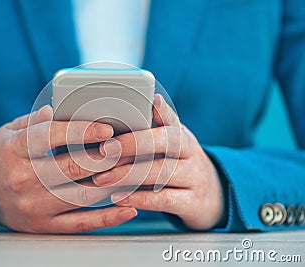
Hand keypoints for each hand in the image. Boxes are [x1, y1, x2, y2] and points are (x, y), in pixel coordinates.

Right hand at [0, 105, 136, 232]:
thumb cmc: (5, 157)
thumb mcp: (9, 133)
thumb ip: (32, 121)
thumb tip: (53, 110)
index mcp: (13, 150)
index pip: (49, 137)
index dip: (80, 131)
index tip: (106, 129)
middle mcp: (23, 179)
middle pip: (71, 167)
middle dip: (104, 157)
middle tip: (126, 147)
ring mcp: (35, 206)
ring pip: (82, 196)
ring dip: (113, 183)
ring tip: (133, 170)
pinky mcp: (45, 226)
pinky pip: (81, 223)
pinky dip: (108, 218)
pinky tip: (128, 208)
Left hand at [93, 94, 225, 229]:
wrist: (214, 196)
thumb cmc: (179, 165)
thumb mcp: (171, 146)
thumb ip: (150, 134)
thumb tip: (113, 120)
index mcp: (182, 135)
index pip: (172, 119)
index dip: (162, 110)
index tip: (149, 101)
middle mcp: (190, 153)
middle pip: (167, 142)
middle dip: (134, 143)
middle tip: (106, 149)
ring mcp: (194, 177)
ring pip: (163, 172)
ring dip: (129, 174)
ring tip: (104, 177)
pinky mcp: (192, 203)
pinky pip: (165, 200)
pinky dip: (140, 199)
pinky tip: (119, 197)